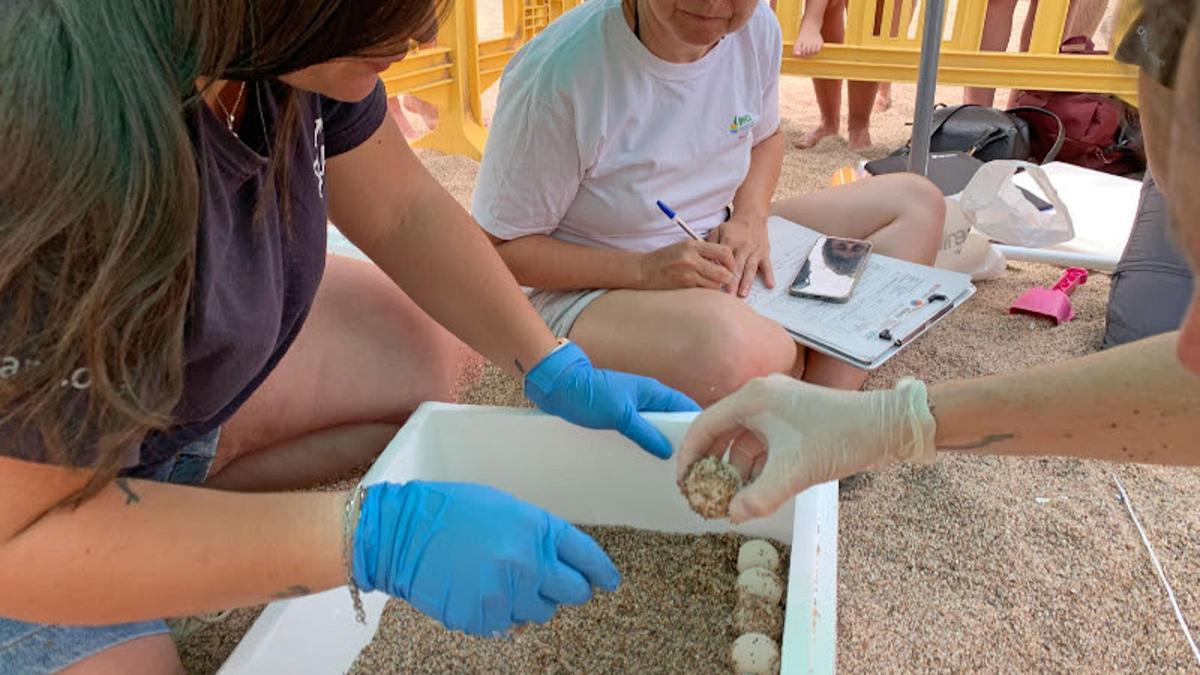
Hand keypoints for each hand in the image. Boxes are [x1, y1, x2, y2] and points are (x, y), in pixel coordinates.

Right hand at [352, 481, 619, 635]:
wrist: (402, 533)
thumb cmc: (452, 512)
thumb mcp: (506, 508)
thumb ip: (537, 536)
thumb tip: (559, 563)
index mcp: (537, 530)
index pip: (587, 556)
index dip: (601, 570)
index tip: (609, 580)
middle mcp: (528, 565)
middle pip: (572, 592)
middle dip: (568, 589)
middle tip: (550, 582)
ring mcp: (505, 595)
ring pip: (539, 612)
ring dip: (529, 600)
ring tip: (499, 577)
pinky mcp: (482, 618)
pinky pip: (505, 624)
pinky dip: (497, 612)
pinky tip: (477, 589)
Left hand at [525, 342, 700, 457]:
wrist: (559, 386)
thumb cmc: (589, 393)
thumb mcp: (620, 415)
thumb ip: (644, 432)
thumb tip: (667, 450)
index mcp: (653, 392)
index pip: (684, 407)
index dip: (695, 424)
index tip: (703, 446)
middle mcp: (646, 399)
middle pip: (671, 420)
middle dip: (678, 439)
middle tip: (685, 463)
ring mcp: (632, 408)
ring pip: (654, 428)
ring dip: (659, 443)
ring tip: (665, 466)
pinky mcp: (619, 416)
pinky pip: (637, 431)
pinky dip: (642, 443)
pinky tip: (641, 459)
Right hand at [639, 239, 735, 290]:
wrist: (644, 270)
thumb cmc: (665, 258)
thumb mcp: (684, 247)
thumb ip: (703, 252)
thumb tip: (723, 262)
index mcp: (693, 245)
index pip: (723, 252)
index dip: (731, 261)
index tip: (730, 266)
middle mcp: (692, 259)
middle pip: (723, 272)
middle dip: (727, 277)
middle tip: (726, 278)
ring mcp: (688, 274)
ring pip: (715, 284)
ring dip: (716, 285)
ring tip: (710, 282)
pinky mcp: (684, 286)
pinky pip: (704, 291)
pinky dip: (706, 290)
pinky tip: (701, 287)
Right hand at [676, 375, 935, 521]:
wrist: (885, 427)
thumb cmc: (839, 438)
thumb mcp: (795, 472)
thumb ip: (759, 497)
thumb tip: (732, 517)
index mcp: (753, 398)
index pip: (705, 425)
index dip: (689, 454)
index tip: (682, 482)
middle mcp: (761, 396)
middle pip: (721, 431)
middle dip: (710, 464)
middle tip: (700, 492)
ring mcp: (778, 406)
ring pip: (743, 439)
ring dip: (733, 467)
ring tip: (726, 497)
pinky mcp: (793, 418)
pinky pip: (762, 442)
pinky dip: (754, 464)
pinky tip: (753, 488)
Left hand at [707, 214, 773, 296]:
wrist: (752, 216)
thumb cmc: (732, 227)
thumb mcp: (717, 230)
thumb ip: (710, 245)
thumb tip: (706, 262)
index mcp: (730, 241)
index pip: (724, 259)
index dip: (720, 271)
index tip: (716, 284)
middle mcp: (743, 246)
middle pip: (737, 267)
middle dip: (733, 282)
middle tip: (728, 296)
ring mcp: (755, 251)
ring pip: (750, 268)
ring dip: (747, 282)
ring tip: (743, 294)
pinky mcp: (764, 253)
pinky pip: (767, 265)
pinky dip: (769, 275)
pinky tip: (770, 285)